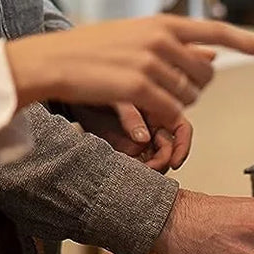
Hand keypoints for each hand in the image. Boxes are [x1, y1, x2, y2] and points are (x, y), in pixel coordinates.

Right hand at [5, 16, 253, 133]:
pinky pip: (169, 110)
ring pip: (188, 96)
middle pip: (205, 75)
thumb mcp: (135, 36)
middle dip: (195, 89)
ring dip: (175, 104)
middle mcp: (161, 38)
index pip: (216, 31)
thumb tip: (210, 57)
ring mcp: (150, 61)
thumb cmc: (90, 50)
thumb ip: (172, 44)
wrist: (55, 60)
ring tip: (148, 97)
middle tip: (168, 91)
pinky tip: (145, 111)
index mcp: (162, 23)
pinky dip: (162, 116)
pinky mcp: (138, 85)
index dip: (246, 41)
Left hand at [74, 103, 194, 171]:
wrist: (71, 93)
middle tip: (150, 168)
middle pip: (170, 147)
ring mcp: (138, 136)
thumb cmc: (92, 85)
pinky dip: (137, 168)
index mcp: (155, 105)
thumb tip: (143, 138)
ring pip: (155, 158)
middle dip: (163, 160)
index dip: (182, 145)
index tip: (174, 162)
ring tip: (138, 168)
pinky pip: (137, 162)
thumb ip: (130, 115)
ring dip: (151, 167)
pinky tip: (128, 168)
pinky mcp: (124, 148)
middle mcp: (150, 122)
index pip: (181, 127)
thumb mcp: (112, 97)